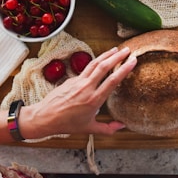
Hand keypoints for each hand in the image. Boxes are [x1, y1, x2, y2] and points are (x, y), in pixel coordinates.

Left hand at [20, 46, 136, 138]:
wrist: (45, 117)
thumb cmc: (67, 124)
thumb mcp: (89, 128)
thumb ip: (108, 128)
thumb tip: (122, 126)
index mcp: (94, 100)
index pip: (112, 80)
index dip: (124, 69)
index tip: (132, 61)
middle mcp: (87, 87)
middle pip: (104, 66)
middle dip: (117, 56)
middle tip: (127, 50)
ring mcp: (78, 81)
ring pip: (95, 63)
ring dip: (106, 55)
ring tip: (116, 49)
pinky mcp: (71, 78)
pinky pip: (86, 68)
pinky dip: (96, 61)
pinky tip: (101, 60)